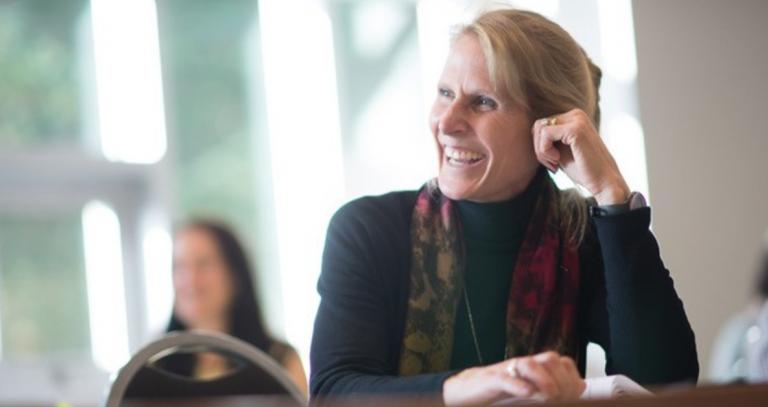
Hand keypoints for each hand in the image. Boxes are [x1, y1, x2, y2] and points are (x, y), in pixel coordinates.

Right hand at [442, 351, 585, 405]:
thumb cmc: (499, 394)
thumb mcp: (530, 394)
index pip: (562, 363)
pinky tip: (528, 394)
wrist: (465, 392)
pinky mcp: (490, 380)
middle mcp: (523, 366)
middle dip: (562, 380)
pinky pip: (505, 378)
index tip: (576, 395)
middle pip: (550, 359)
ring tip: (549, 396)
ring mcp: (507, 371)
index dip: (572, 379)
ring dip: (545, 380)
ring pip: (530, 363)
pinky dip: (518, 385)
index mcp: (535, 369)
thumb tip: (579, 389)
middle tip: (560, 399)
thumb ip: (551, 391)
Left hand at [532, 109, 629, 204]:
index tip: (552, 161)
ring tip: (555, 163)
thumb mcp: (561, 150)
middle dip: (539, 148)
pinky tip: (557, 159)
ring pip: (539, 129)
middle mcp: (576, 114)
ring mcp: (577, 120)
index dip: (540, 145)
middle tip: (552, 164)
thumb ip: (549, 140)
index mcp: (573, 118)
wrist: (604, 182)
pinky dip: (545, 151)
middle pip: (538, 125)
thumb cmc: (583, 170)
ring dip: (541, 150)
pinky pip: (545, 134)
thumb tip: (531, 132)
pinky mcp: (576, 129)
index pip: (542, 125)